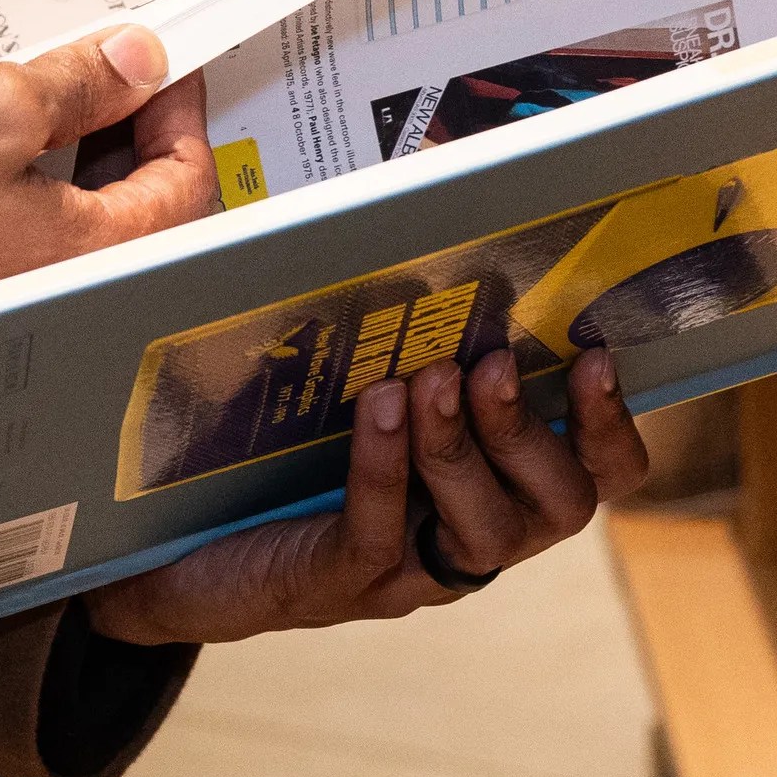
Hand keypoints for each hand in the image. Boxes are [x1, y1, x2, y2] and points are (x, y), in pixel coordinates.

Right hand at [0, 26, 214, 374]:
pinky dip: (31, 181)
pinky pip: (27, 233)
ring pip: (81, 217)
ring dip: (79, 152)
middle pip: (141, 204)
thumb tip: (136, 61)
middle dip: (132, 127)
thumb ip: (83, 83)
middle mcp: (63, 292)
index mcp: (95, 255)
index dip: (178, 108)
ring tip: (46, 91)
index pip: (186, 182)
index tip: (160, 61)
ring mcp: (13, 299)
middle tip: (110, 67)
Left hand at [83, 343, 652, 647]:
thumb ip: (405, 323)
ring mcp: (406, 572)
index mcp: (492, 485)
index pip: (595, 475)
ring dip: (462, 446)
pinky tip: (379, 407)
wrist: (164, 542)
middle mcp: (467, 537)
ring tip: (432, 377)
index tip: (595, 353)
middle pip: (559, 507)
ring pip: (483, 530)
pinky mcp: (336, 586)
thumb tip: (428, 190)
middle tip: (493, 362)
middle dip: (534, 429)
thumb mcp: (353, 378)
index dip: (611, 424)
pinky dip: (386, 467)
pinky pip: (382, 533)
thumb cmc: (273, 448)